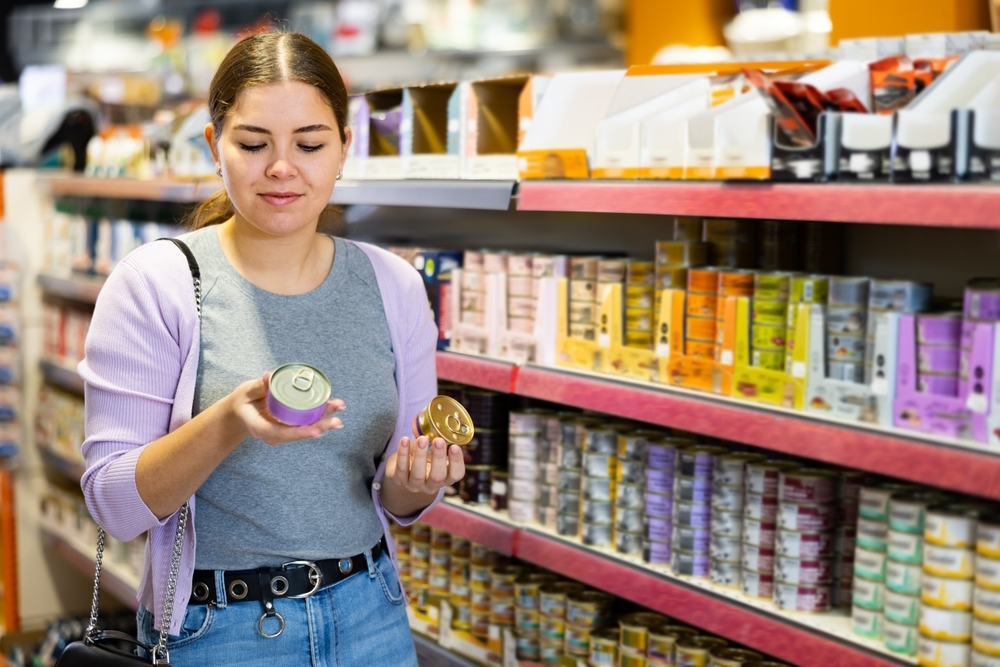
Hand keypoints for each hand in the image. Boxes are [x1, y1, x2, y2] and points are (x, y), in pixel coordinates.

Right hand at [229, 372, 344, 445]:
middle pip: (299, 433)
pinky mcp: (289, 426)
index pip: (282, 433)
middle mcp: (273, 434)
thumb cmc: (242, 403)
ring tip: (339, 408)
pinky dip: (320, 416)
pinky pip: (305, 423)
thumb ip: (258, 386)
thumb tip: (269, 375)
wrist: (239, 414)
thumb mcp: (245, 393)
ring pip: (305, 428)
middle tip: (337, 421)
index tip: (317, 431)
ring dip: (324, 420)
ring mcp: (282, 432)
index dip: (300, 432)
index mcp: (260, 428)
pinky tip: (334, 409)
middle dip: (320, 426)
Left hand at [385, 435, 464, 494]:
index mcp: (445, 478)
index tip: (455, 446)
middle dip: (439, 458)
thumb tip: (444, 425)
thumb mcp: (434, 454)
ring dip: (420, 455)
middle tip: (439, 441)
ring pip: (418, 474)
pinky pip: (401, 469)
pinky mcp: (399, 480)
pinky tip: (404, 440)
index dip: (457, 462)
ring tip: (422, 439)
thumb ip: (440, 444)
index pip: (456, 474)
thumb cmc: (423, 459)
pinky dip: (402, 454)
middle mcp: (431, 485)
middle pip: (437, 477)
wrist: (402, 472)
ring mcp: (414, 485)